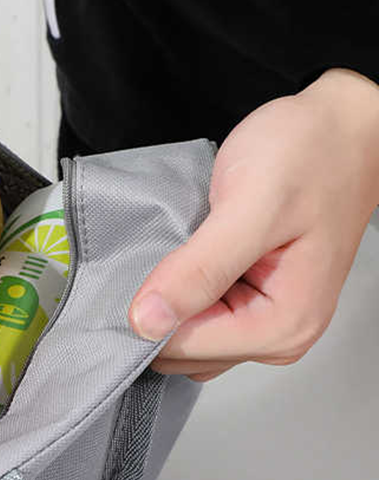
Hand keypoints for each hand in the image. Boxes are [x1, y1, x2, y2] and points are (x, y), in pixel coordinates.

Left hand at [128, 67, 378, 380]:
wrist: (341, 126)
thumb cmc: (309, 155)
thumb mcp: (250, 206)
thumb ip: (199, 269)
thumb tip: (146, 321)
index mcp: (282, 325)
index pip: (183, 348)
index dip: (148, 315)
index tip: (138, 271)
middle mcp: (279, 336)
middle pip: (182, 353)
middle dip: (156, 313)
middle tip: (157, 254)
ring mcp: (266, 322)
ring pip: (185, 339)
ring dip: (166, 304)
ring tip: (172, 253)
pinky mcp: (251, 304)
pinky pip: (196, 319)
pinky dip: (177, 296)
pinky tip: (180, 261)